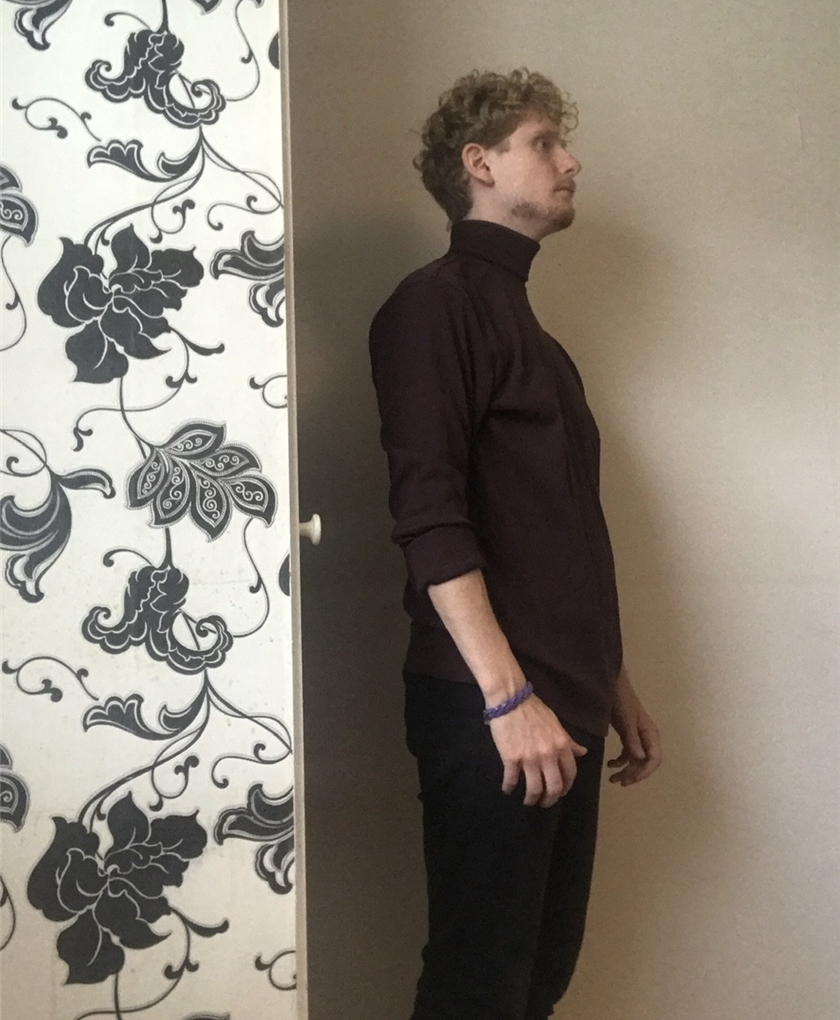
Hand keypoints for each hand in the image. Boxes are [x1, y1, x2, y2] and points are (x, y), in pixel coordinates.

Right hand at [489, 694, 587, 807]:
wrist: (510, 699)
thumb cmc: (533, 710)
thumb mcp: (556, 724)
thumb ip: (568, 741)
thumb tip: (583, 752)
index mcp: (561, 745)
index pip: (570, 774)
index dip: (566, 787)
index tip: (560, 792)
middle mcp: (548, 755)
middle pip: (554, 787)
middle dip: (550, 800)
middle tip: (544, 803)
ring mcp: (529, 758)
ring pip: (534, 789)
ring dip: (531, 799)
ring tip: (528, 801)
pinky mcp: (511, 759)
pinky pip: (511, 780)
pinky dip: (509, 788)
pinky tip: (507, 789)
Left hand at [608, 669, 661, 786]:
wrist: (612, 684)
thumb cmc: (620, 700)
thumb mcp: (625, 720)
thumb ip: (632, 740)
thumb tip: (640, 760)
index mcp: (650, 733)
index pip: (654, 759)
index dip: (644, 772)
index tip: (630, 780)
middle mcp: (647, 736)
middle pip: (646, 762)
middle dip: (634, 774)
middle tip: (619, 782)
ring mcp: (638, 735)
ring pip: (636, 759)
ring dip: (626, 770)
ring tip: (613, 779)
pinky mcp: (629, 734)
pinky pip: (629, 752)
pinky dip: (621, 760)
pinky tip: (610, 764)